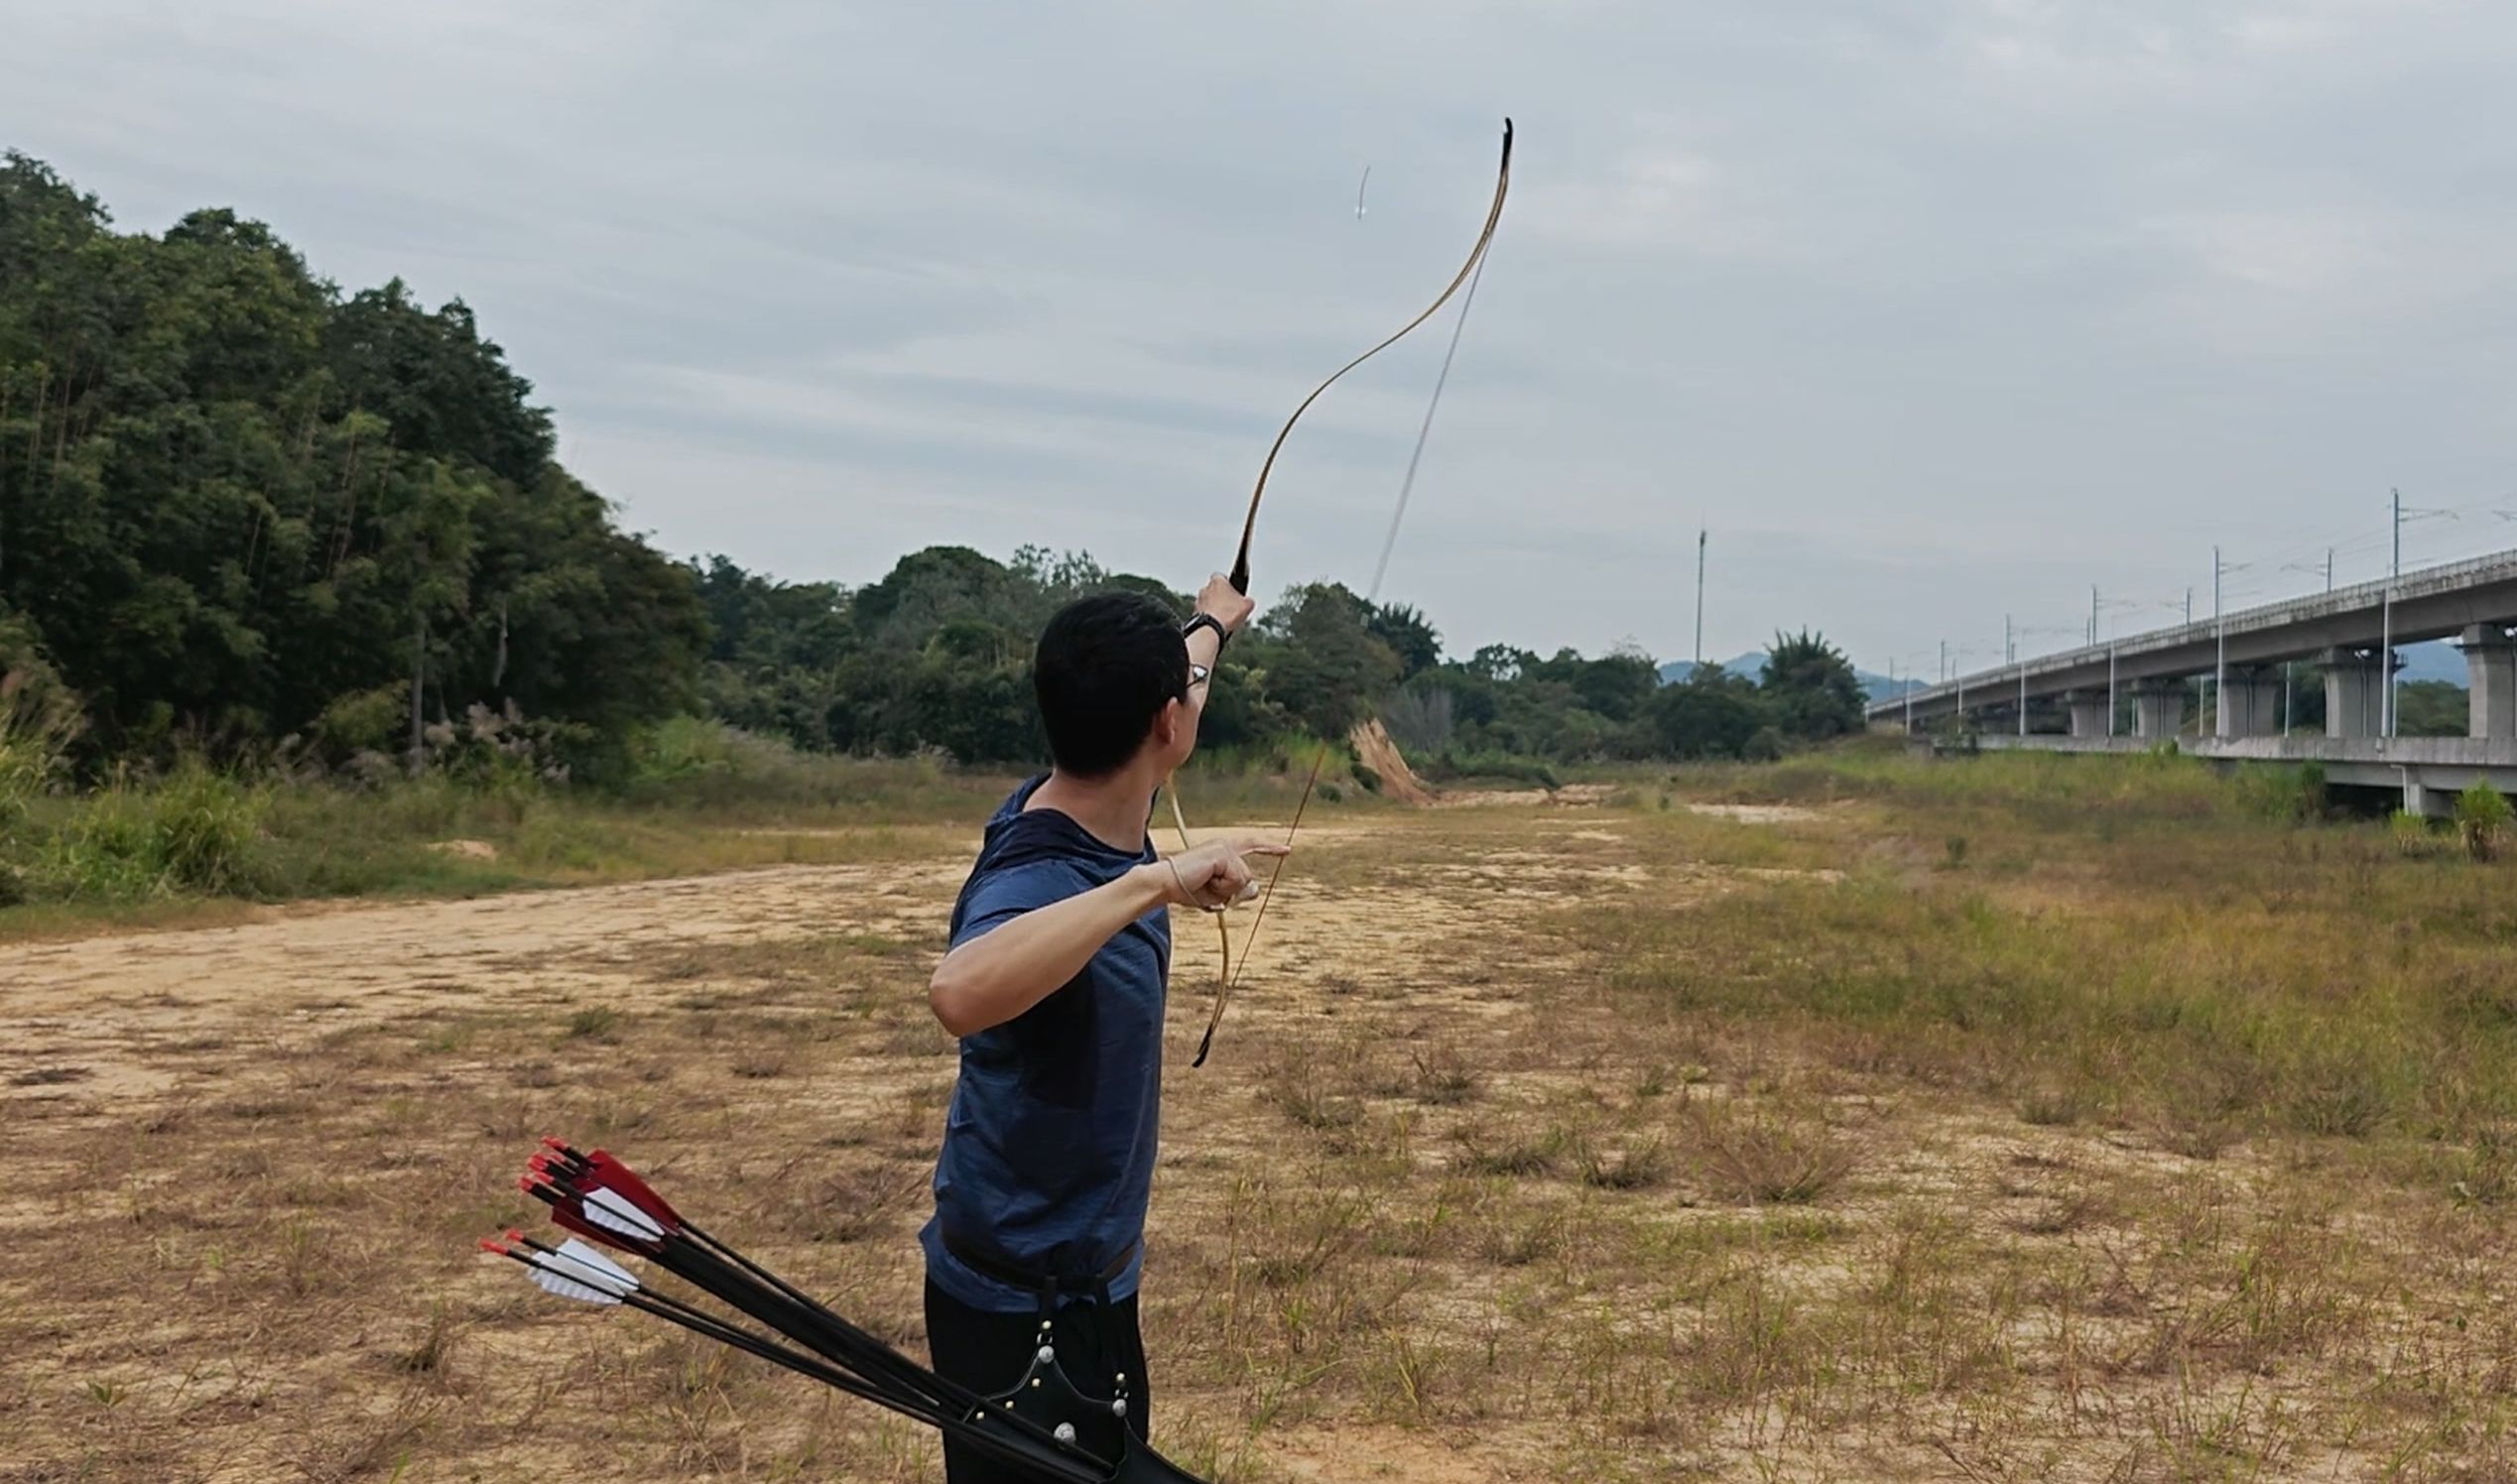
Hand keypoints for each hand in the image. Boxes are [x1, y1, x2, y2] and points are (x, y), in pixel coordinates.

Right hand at [1155, 835, 1289, 910]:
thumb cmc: (1186, 889)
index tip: (1287, 850)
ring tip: (1204, 883)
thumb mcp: (1216, 894)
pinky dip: (1222, 887)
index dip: (1269, 848)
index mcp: (1222, 851)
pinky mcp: (1222, 854)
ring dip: (1224, 890)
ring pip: (1242, 880)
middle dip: (1231, 891)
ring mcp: (1224, 848)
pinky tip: (1205, 880)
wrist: (1165, 884)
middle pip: (1247, 877)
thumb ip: (1235, 891)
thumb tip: (1255, 890)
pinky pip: (1235, 880)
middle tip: (1206, 887)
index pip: (1251, 846)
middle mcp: (1225, 845)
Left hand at [1195, 573, 1256, 636]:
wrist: (1211, 628)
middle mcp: (1205, 589)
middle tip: (1230, 605)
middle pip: (1214, 590)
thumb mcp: (1247, 605)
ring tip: (1224, 617)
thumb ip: (1248, 600)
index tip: (1233, 590)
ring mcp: (1198, 602)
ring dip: (1214, 607)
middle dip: (1221, 597)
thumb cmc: (1226, 613)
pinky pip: (1203, 613)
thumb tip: (1249, 603)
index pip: (1222, 576)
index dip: (1229, 584)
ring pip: (1207, 602)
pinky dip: (1209, 617)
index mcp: (1217, 581)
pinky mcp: (1194, 614)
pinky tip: (1217, 624)